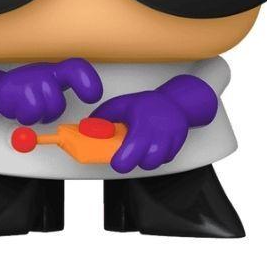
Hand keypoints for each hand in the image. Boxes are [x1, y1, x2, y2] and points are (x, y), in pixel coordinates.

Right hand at [0, 58, 103, 123]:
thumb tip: (92, 116)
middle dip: (50, 112)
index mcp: (57, 71)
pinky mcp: (14, 92)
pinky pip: (28, 115)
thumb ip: (71, 91)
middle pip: (58, 103)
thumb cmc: (32, 89)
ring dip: (38, 115)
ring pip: (44, 110)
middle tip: (42, 106)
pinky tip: (20, 108)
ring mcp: (29, 81)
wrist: (3, 90)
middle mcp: (44, 74)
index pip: (77, 69)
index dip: (88, 82)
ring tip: (30, 106)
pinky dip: (25, 117)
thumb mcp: (53, 83)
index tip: (92, 96)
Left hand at [95, 74, 217, 172]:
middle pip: (147, 162)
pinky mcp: (177, 146)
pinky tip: (152, 147)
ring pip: (157, 162)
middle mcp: (157, 134)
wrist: (173, 103)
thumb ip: (104, 115)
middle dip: (134, 163)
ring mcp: (169, 140)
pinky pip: (167, 159)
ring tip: (140, 150)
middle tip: (127, 156)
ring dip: (147, 160)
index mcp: (141, 125)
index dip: (123, 161)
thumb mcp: (121, 104)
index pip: (133, 150)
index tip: (116, 162)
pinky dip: (158, 157)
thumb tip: (88, 125)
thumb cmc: (146, 104)